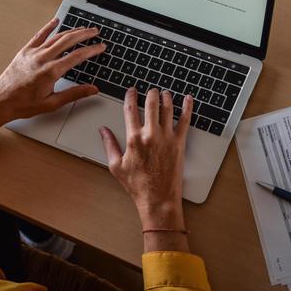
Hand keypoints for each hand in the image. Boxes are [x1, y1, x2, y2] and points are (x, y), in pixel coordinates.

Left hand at [0, 18, 105, 136]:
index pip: (77, 56)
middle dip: (84, 34)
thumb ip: (74, 94)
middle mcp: (43, 59)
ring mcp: (33, 53)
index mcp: (51, 72)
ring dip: (71, 31)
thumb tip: (92, 89)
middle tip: (95, 31)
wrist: (0, 101)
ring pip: (56, 36)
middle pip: (68, 41)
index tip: (100, 46)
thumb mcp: (52, 103)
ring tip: (83, 28)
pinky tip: (56, 21)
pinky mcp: (25, 51)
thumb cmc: (24, 105)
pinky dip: (48, 27)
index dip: (92, 50)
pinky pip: (39, 35)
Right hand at [99, 88, 192, 250]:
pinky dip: (187, 107)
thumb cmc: (137, 185)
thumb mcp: (116, 165)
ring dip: (166, 97)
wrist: (158, 199)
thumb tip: (103, 130)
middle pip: (151, 104)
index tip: (132, 90)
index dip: (131, 96)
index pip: (131, 109)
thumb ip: (109, 144)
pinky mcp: (180, 143)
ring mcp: (167, 138)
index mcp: (134, 138)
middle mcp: (151, 134)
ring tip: (165, 93)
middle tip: (150, 91)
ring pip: (168, 108)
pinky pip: (185, 120)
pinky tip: (188, 99)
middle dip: (150, 94)